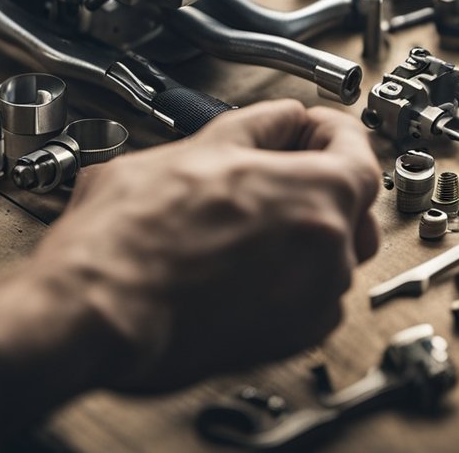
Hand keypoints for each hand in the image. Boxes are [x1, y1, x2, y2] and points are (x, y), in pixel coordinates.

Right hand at [30, 99, 380, 392]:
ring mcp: (312, 302)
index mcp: (318, 194)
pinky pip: (310, 298)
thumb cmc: (135, 236)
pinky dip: (290, 276)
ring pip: (331, 254)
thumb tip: (276, 118)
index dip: (331, 130)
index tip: (308, 128)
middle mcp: (329, 251)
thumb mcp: (199, 147)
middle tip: (279, 167)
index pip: (359, 150)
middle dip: (322, 179)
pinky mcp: (287, 340)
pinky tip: (243, 260)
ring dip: (303, 229)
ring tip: (249, 215)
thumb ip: (256, 128)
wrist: (99, 310)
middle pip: (352, 204)